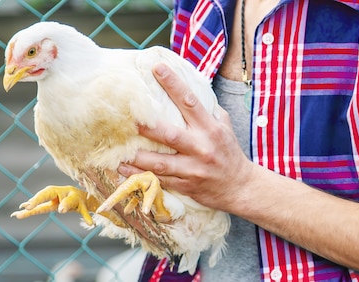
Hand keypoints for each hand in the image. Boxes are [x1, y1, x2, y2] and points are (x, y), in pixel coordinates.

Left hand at [118, 63, 254, 209]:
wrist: (240, 187)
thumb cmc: (228, 151)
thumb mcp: (224, 126)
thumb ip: (207, 110)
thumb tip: (188, 88)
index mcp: (211, 129)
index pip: (190, 101)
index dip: (173, 84)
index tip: (157, 68)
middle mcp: (201, 147)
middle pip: (170, 135)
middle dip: (148, 127)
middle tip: (128, 118)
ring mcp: (193, 169)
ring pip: (160, 163)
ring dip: (138, 157)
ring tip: (118, 152)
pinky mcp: (186, 185)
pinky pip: (159, 180)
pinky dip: (140, 175)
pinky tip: (123, 169)